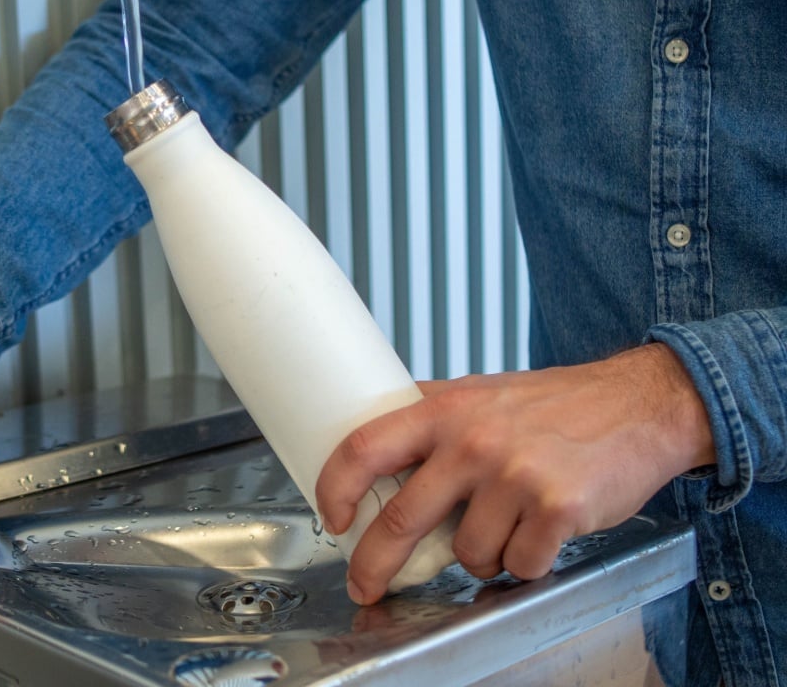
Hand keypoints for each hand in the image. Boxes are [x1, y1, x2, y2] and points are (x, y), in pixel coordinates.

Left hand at [316, 343, 714, 604]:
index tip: (332, 518)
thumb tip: (374, 434)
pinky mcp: (557, 509)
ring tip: (507, 523)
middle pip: (402, 519)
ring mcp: (516, 476)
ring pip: (468, 554)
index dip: (336, 488)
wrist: (640, 405)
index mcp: (446, 410)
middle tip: (367, 583)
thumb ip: (431, 411)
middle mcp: (474, 442)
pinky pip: (519, 565)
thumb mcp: (480, 391)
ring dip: (481, 556)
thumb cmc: (556, 402)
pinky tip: (541, 533)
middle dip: (376, 564)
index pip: (366, 447)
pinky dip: (526, 562)